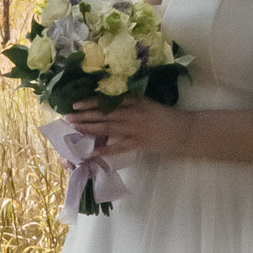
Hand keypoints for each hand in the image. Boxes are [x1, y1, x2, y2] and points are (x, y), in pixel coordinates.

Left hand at [69, 91, 191, 160]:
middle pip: (104, 114)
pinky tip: (92, 152)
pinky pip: (118, 147)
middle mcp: (133, 113)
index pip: (108, 101)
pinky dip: (105, 150)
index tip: (76, 103)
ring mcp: (135, 129)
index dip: (91, 102)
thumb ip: (131, 102)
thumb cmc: (166, 116)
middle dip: (85, 116)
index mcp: (135, 101)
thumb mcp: (147, 103)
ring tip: (75, 128)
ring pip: (108, 128)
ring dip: (90, 129)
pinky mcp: (139, 143)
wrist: (184, 130)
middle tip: (68, 116)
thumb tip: (110, 102)